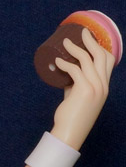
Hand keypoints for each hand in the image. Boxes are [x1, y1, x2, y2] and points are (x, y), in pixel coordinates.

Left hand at [51, 28, 113, 150]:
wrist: (70, 133)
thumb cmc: (72, 115)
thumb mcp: (77, 96)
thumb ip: (75, 84)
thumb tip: (66, 70)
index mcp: (104, 86)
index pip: (109, 61)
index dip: (101, 47)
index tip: (90, 39)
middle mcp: (103, 86)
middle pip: (101, 56)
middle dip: (91, 41)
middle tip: (81, 32)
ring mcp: (95, 88)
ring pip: (88, 60)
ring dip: (75, 48)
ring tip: (65, 43)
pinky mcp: (84, 91)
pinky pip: (75, 70)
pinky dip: (65, 64)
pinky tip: (57, 61)